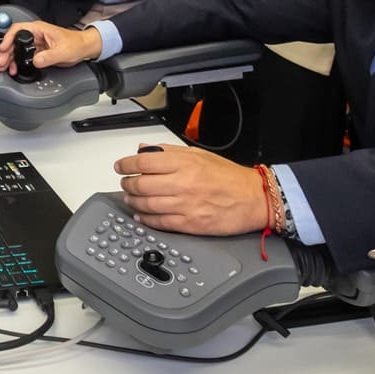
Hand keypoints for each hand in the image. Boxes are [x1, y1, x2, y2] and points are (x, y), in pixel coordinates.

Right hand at [0, 21, 100, 71]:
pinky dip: (18, 62)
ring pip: (18, 49)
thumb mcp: (62, 51)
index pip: (18, 30)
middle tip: (1, 62)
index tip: (3, 49)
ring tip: (5, 67)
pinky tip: (15, 68)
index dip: (8, 39)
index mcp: (39, 29)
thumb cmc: (76, 44)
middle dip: (6, 52)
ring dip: (10, 58)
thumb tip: (35, 61)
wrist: (84, 49)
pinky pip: (24, 56)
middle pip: (15, 41)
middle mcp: (35, 35)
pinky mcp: (38, 52)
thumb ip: (48, 57)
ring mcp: (36, 44)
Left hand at [114, 146, 271, 236]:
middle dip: (127, 184)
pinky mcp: (190, 224)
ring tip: (130, 199)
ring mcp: (185, 205)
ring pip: (147, 205)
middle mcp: (183, 183)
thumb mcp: (199, 154)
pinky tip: (141, 216)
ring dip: (133, 202)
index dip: (127, 164)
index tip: (120, 166)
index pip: (144, 162)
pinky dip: (146, 219)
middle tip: (124, 183)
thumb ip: (169, 152)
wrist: (253, 199)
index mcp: (185, 163)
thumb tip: (145, 150)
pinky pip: (160, 222)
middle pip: (141, 184)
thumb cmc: (229, 177)